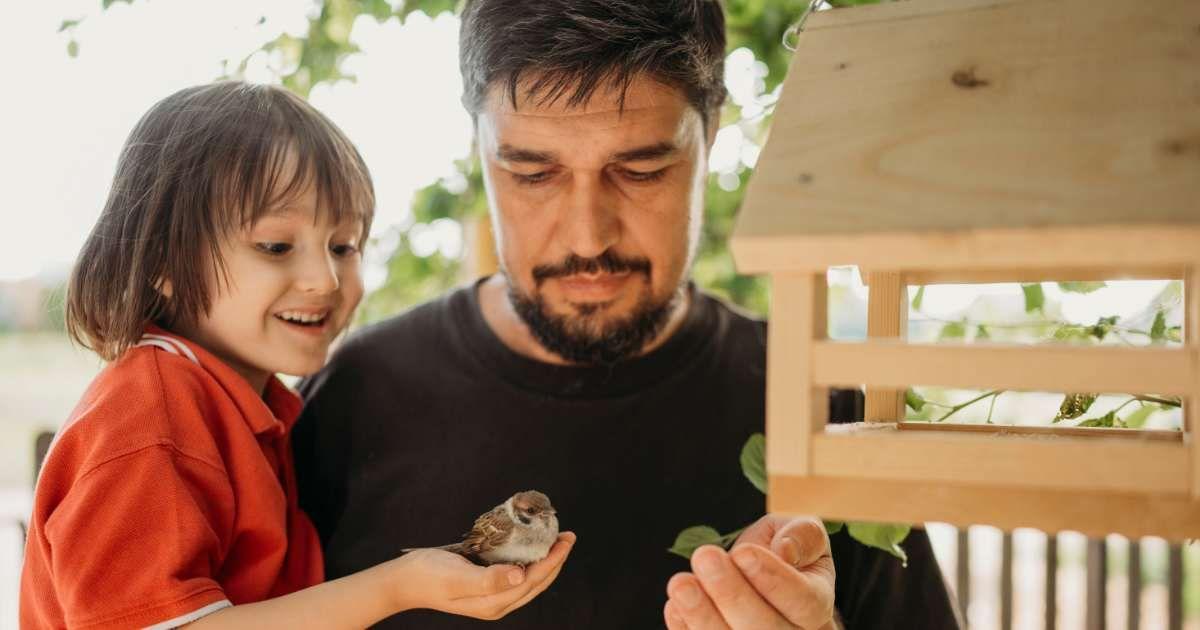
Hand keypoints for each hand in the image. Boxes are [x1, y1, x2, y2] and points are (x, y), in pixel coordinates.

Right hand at [391, 531, 574, 619]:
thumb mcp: (457, 577)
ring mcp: (492, 596)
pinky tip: (530, 545)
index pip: (534, 580)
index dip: (554, 560)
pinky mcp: (485, 586)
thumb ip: (488, 579)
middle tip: (567, 535)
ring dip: (544, 559)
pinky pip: (516, 573)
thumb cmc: (428, 576)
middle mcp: (497, 602)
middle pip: (537, 581)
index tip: (566, 539)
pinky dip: (528, 558)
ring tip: (555, 539)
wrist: (404, 581)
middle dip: (555, 559)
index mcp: (493, 603)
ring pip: (529, 578)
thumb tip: (520, 576)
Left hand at [664, 516, 835, 629]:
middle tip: (705, 557)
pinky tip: (675, 607)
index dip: (774, 580)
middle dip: (732, 594)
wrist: (761, 576)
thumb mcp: (802, 530)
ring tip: (682, 585)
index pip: (804, 602)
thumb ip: (803, 534)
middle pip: (766, 628)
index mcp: (816, 604)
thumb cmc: (784, 552)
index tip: (743, 553)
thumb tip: (785, 551)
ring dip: (703, 616)